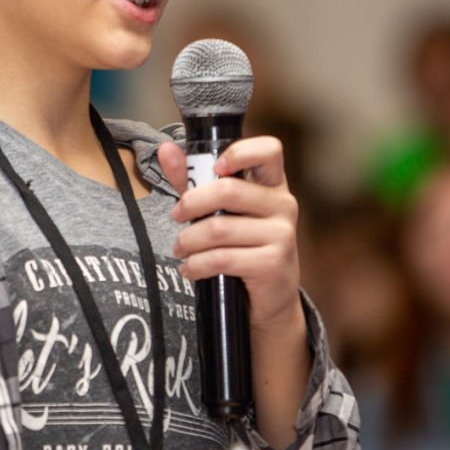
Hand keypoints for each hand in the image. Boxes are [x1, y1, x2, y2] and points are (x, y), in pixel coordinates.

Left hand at [159, 137, 301, 332]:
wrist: (270, 300)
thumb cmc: (243, 248)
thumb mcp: (221, 210)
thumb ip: (194, 180)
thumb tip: (166, 149)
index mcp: (273, 185)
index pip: (269, 151)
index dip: (241, 151)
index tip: (215, 166)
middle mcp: (283, 205)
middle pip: (228, 190)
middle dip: (191, 204)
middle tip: (177, 216)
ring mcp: (282, 235)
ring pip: (219, 228)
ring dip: (189, 240)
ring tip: (181, 248)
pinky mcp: (273, 264)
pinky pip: (222, 259)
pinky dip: (197, 265)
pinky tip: (190, 269)